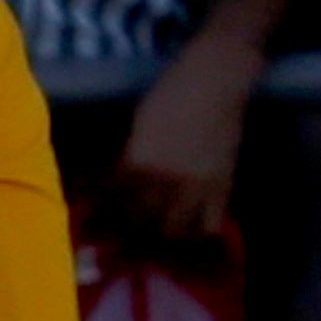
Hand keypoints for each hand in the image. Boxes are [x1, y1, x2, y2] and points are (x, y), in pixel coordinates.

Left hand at [112, 34, 261, 245]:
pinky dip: (198, 233)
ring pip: (175, 231)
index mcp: (141, 160)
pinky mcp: (221, 185)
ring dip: (162, 238)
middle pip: (143, 222)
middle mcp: (166, 179)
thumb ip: (135, 154)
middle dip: (130, 232)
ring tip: (156, 240)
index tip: (99, 220)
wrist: (215, 80)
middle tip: (125, 236)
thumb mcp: (142, 122)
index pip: (118, 200)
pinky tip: (190, 233)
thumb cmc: (172, 91)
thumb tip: (124, 177)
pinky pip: (210, 223)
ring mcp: (196, 186)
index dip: (106, 212)